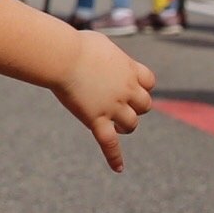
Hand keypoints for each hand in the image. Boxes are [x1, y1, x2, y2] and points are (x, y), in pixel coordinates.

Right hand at [57, 33, 157, 172]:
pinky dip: (114, 157)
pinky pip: (110, 143)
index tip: (130, 85)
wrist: (63, 57)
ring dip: (126, 125)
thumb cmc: (76, 45)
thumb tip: (100, 56)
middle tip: (118, 105)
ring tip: (114, 125)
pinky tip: (119, 168)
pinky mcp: (97, 120)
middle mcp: (126, 89)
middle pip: (145, 105)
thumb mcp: (99, 43)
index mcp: (129, 69)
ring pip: (131, 124)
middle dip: (134, 106)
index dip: (141, 86)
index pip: (149, 82)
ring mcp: (113, 106)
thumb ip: (105, 55)